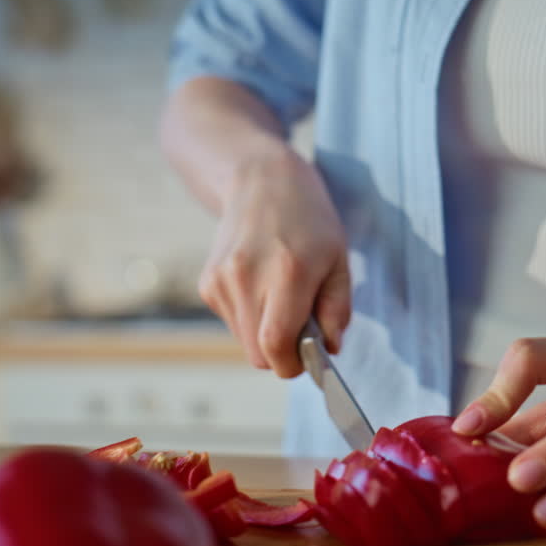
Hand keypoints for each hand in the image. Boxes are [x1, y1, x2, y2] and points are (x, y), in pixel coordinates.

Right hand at [198, 146, 349, 376]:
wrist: (260, 180)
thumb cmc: (308, 220)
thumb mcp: (338, 260)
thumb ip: (337, 310)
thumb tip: (329, 350)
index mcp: (287, 272)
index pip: (275, 346)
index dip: (293, 365)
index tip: (308, 359)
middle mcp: (246, 277)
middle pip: (258, 354)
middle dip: (282, 352)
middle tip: (302, 325)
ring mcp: (221, 280)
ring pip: (245, 342)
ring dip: (266, 334)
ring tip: (280, 295)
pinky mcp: (207, 283)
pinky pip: (233, 323)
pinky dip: (251, 317)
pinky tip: (261, 285)